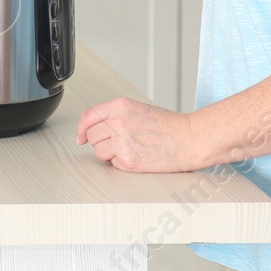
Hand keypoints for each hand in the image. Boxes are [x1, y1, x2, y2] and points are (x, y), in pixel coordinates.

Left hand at [77, 98, 203, 172]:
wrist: (190, 139)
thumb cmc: (170, 126)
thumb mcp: (138, 109)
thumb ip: (115, 115)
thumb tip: (94, 129)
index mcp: (120, 106)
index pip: (88, 116)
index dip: (81, 129)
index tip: (80, 136)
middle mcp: (118, 122)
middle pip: (91, 136)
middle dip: (101, 142)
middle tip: (119, 143)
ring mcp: (122, 141)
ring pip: (99, 152)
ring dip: (110, 154)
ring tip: (131, 149)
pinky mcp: (128, 160)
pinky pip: (113, 164)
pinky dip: (122, 163)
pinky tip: (138, 156)